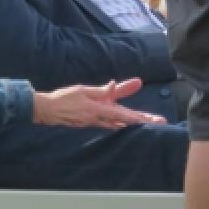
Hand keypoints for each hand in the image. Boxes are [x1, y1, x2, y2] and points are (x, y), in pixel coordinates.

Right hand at [32, 78, 167, 127]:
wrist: (47, 110)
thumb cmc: (66, 98)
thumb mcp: (85, 90)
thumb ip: (104, 90)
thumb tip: (115, 84)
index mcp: (100, 110)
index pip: (124, 114)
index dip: (140, 117)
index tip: (154, 120)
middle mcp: (100, 119)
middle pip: (126, 120)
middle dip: (143, 120)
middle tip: (161, 121)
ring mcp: (96, 123)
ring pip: (119, 122)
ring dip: (134, 121)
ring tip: (150, 120)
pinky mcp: (91, 122)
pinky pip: (110, 123)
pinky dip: (121, 122)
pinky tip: (127, 122)